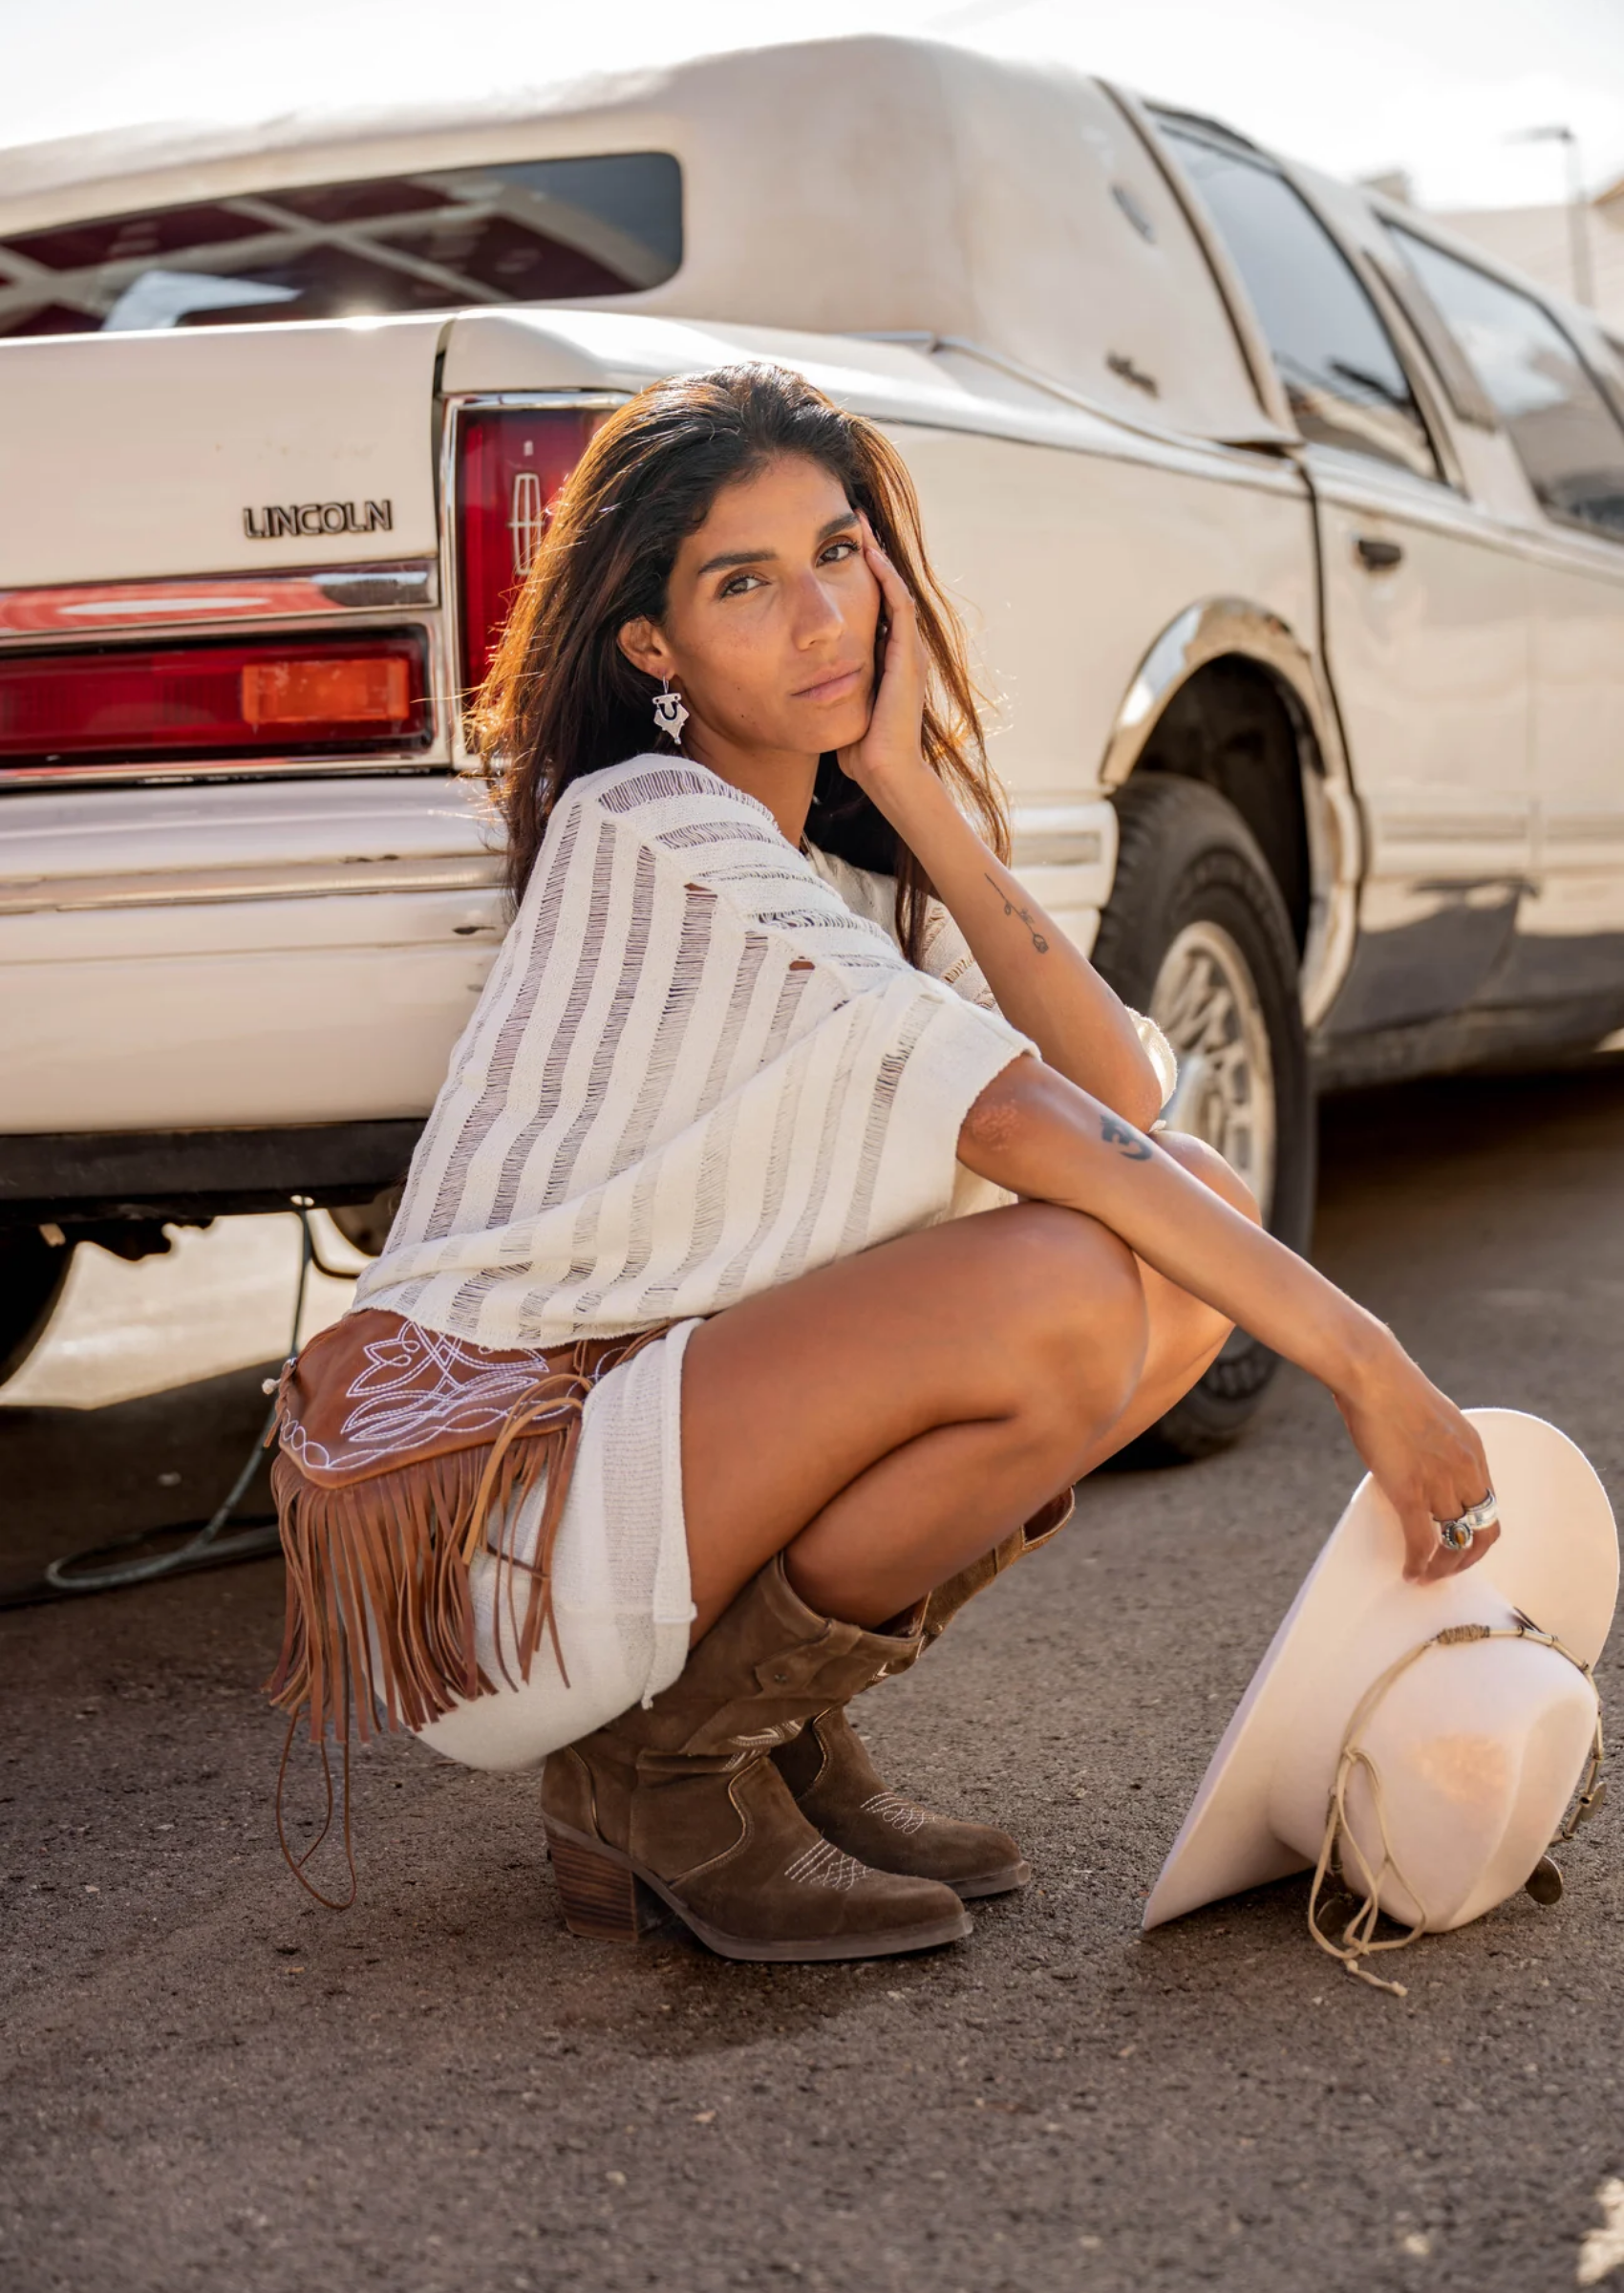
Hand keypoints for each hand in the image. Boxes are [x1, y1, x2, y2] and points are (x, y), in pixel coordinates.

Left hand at [834, 520, 935, 824]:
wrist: (885, 773)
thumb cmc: (858, 748)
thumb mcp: (838, 703)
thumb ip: (824, 682)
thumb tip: (793, 673)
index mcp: (887, 658)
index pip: (874, 602)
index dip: (856, 573)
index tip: (833, 547)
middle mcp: (903, 649)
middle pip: (886, 587)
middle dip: (869, 553)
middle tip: (851, 519)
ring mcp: (910, 651)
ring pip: (894, 588)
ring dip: (878, 556)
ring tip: (860, 525)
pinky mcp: (908, 657)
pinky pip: (899, 606)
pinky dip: (885, 578)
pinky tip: (868, 555)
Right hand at [1333, 1340, 1499, 1583]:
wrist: (1372, 1374)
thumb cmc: (1388, 1385)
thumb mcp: (1428, 1416)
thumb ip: (1432, 1444)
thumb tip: (1414, 1460)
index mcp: (1472, 1450)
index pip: (1489, 1504)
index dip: (1477, 1530)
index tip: (1459, 1540)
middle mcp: (1465, 1470)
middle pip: (1482, 1531)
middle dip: (1467, 1558)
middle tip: (1448, 1570)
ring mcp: (1440, 1483)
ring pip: (1454, 1543)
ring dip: (1442, 1567)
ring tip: (1425, 1576)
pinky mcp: (1411, 1492)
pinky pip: (1423, 1542)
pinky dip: (1419, 1564)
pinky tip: (1409, 1572)